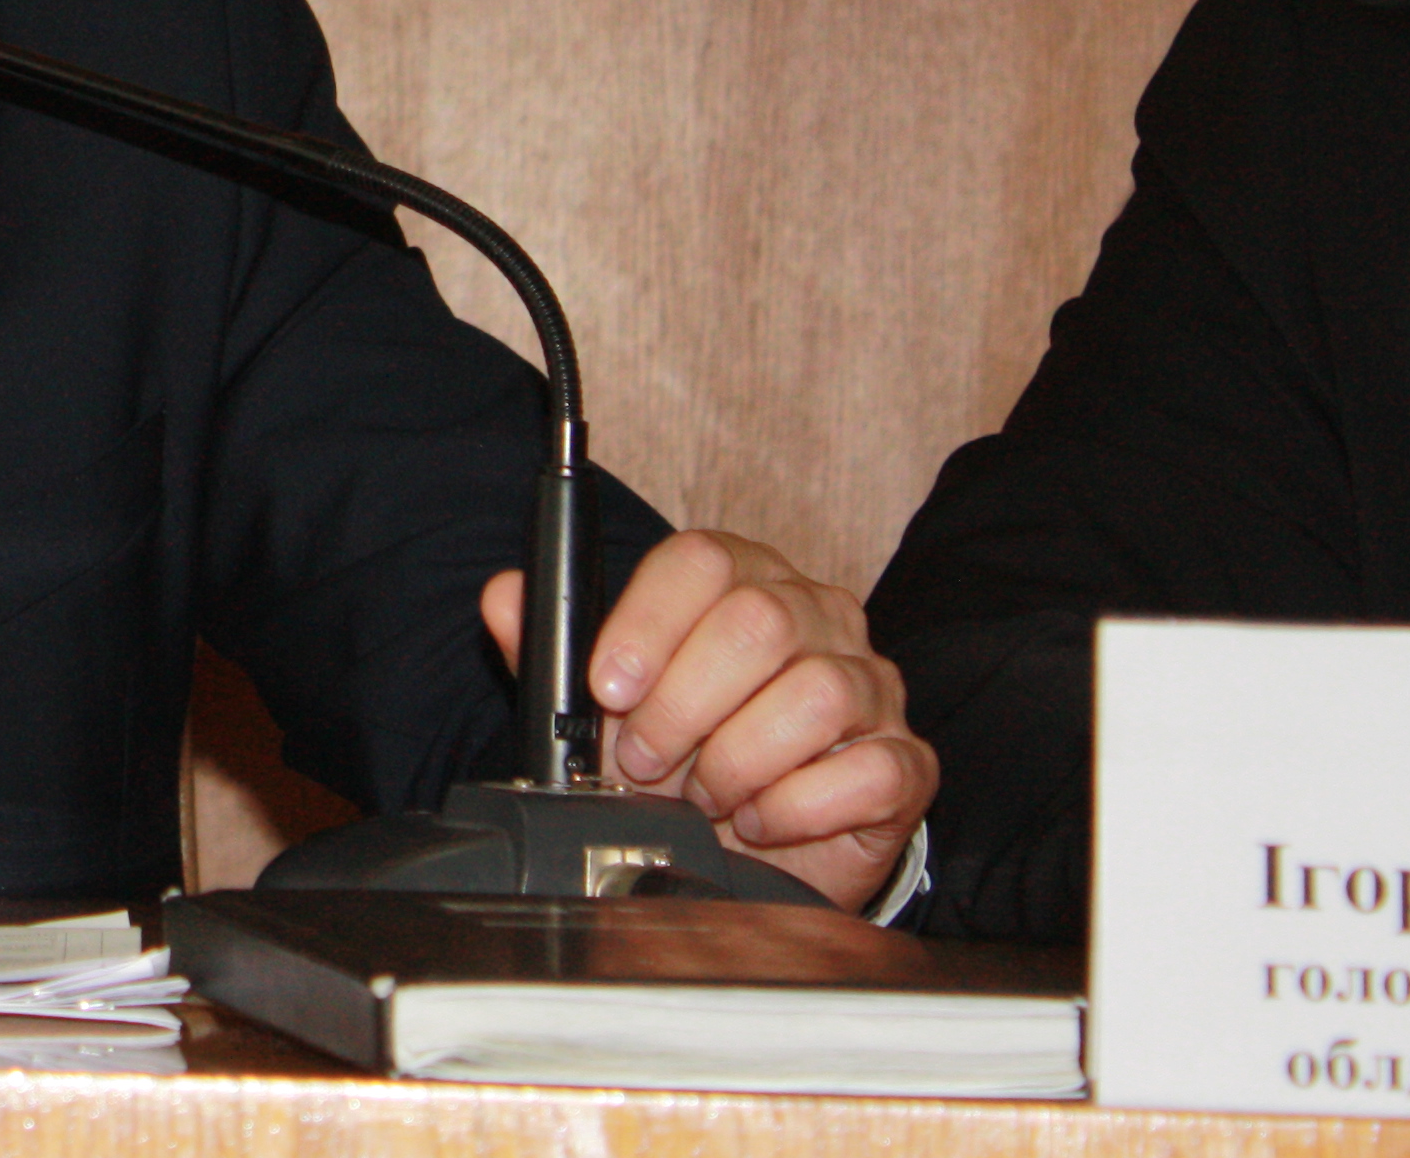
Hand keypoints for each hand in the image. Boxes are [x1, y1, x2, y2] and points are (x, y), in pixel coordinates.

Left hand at [480, 529, 936, 911]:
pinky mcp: (906, 763)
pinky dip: (797, 807)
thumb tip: (504, 597)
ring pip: (815, 694)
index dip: (647, 622)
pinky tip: (760, 820)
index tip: (608, 685)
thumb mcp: (605, 707)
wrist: (750, 850)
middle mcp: (817, 617)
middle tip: (643, 760)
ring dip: (737, 761)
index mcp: (743, 580)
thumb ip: (551, 648)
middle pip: (758, 622)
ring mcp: (872, 685)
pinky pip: (867, 770)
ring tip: (704, 795)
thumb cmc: (681, 759)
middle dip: (682, 705)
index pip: (703, 559)